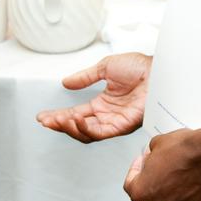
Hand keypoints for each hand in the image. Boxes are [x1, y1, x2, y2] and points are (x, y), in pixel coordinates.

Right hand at [35, 53, 150, 141]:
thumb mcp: (105, 68)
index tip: (44, 116)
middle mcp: (107, 115)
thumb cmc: (139, 67)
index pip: (76, 113)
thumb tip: (66, 82)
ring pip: (87, 133)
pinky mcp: (123, 126)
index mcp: (103, 103)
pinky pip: (101, 133)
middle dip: (59, 125)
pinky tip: (75, 119)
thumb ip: (85, 77)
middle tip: (45, 121)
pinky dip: (86, 128)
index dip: (59, 115)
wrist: (157, 70)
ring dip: (70, 128)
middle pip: (78, 127)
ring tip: (58, 119)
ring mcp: (114, 122)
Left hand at [123, 127, 200, 200]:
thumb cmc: (186, 151)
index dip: (135, 171)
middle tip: (158, 172)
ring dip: (167, 196)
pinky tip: (188, 187)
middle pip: (147, 200)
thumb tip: (153, 158)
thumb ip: (150, 157)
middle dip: (151, 185)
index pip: (130, 185)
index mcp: (142, 191)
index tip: (142, 165)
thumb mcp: (157, 144)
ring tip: (174, 179)